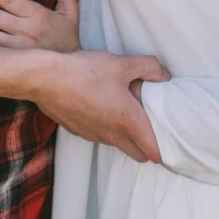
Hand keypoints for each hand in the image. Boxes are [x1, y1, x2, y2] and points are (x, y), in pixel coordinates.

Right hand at [36, 48, 167, 163]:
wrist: (44, 79)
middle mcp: (112, 135)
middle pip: (139, 155)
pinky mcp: (79, 131)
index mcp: (128, 122)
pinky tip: (103, 107)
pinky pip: (101, 136)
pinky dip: (108, 129)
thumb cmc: (84, 72)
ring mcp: (94, 136)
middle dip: (150, 146)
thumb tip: (164, 76)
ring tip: (129, 113)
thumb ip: (150, 68)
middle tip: (153, 125)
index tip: (173, 141)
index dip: (166, 150)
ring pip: (119, 145)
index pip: (154, 152)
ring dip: (128, 136)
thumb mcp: (122, 63)